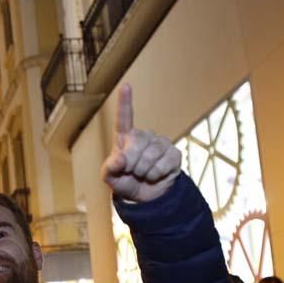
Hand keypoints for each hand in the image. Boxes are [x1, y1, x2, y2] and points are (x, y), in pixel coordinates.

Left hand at [101, 84, 181, 202]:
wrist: (143, 196)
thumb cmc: (123, 181)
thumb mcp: (110, 178)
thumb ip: (109, 169)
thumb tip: (120, 159)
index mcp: (125, 138)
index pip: (124, 119)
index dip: (125, 103)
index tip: (125, 86)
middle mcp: (144, 136)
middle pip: (137, 144)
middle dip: (131, 164)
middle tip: (131, 172)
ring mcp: (160, 144)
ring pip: (150, 156)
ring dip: (143, 171)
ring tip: (142, 175)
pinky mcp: (174, 154)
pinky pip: (163, 164)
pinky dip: (156, 175)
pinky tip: (155, 175)